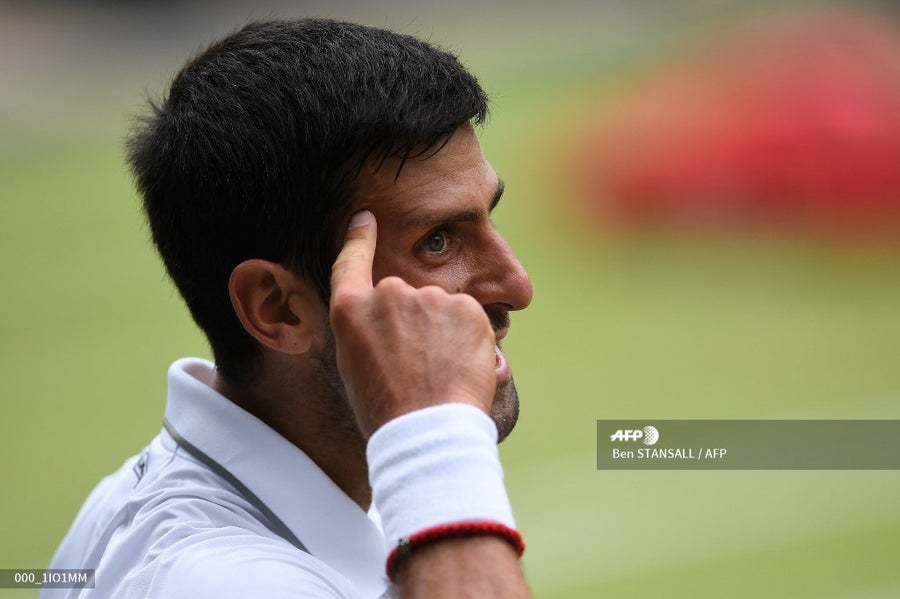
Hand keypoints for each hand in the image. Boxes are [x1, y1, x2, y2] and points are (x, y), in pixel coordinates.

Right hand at [329, 210, 496, 436]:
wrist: (426, 430)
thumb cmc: (387, 413)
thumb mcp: (355, 368)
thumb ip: (369, 331)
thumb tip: (394, 327)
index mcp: (351, 309)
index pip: (352, 261)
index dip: (360, 238)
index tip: (365, 219)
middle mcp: (388, 293)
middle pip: (407, 297)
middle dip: (417, 323)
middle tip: (419, 366)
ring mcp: (428, 297)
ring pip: (442, 308)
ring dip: (445, 333)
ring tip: (439, 374)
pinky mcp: (466, 307)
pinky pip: (470, 319)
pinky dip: (471, 340)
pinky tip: (461, 369)